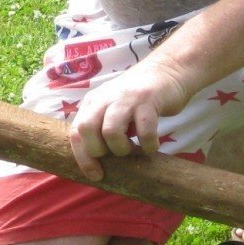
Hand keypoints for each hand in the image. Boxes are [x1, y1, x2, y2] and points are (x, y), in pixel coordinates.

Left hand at [66, 61, 196, 180]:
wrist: (167, 70)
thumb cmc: (138, 98)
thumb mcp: (112, 107)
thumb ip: (101, 126)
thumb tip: (96, 161)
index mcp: (92, 102)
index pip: (76, 132)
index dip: (83, 158)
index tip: (95, 175)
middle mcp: (105, 99)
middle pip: (86, 129)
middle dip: (99, 152)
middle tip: (117, 156)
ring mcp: (126, 98)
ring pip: (111, 131)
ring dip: (122, 149)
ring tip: (133, 149)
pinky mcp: (148, 100)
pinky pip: (144, 130)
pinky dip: (148, 144)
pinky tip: (152, 145)